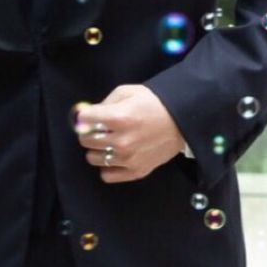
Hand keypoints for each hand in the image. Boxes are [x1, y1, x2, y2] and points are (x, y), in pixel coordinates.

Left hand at [74, 85, 188, 182]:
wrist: (183, 119)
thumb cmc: (154, 103)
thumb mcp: (128, 92)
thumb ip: (105, 102)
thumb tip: (86, 115)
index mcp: (118, 117)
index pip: (83, 120)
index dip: (85, 115)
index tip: (90, 115)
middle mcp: (121, 141)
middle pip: (85, 140)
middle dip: (89, 131)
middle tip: (101, 128)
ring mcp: (128, 159)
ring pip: (93, 158)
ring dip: (98, 149)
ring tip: (109, 142)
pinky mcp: (136, 171)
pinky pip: (107, 175)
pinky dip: (108, 166)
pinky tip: (116, 156)